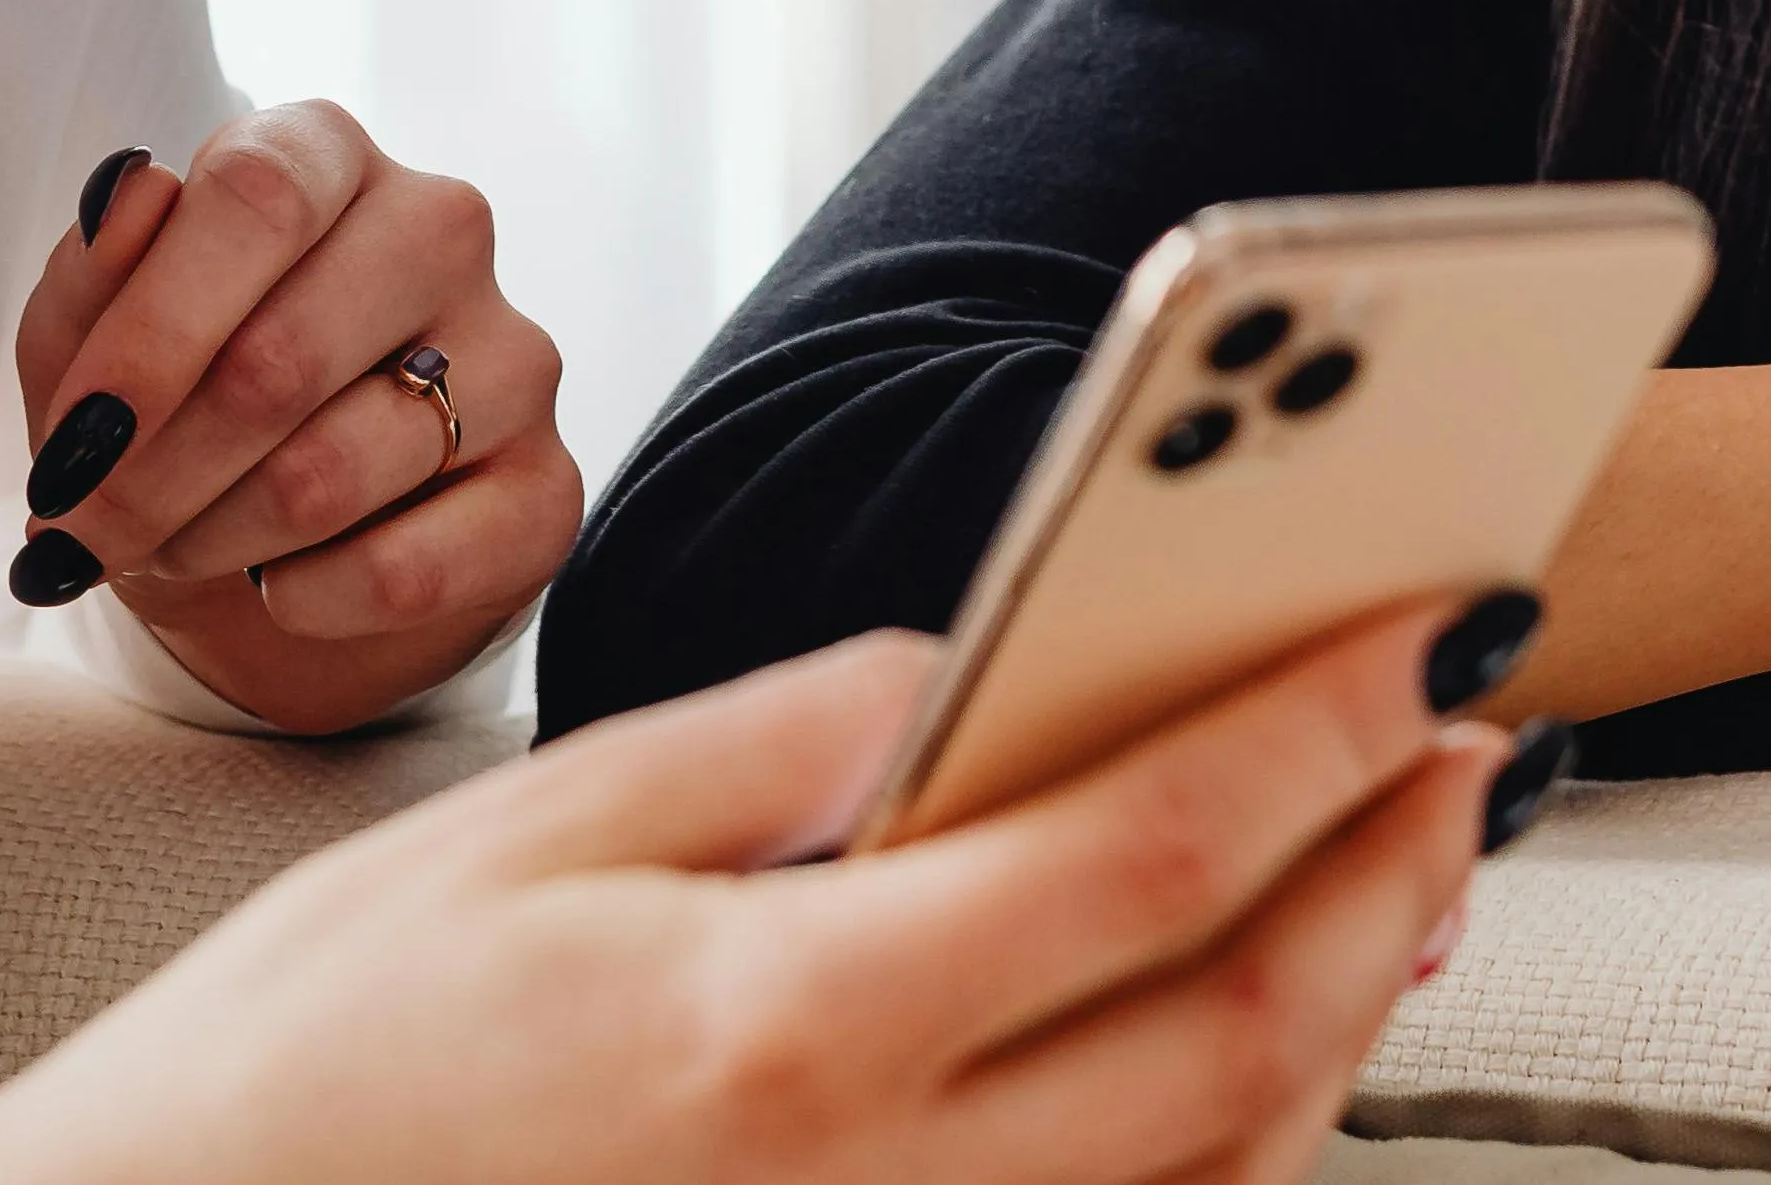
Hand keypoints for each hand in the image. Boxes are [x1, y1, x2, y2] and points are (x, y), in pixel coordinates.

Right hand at [0, 605, 1525, 1184]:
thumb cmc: (301, 1068)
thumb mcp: (513, 837)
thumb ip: (768, 745)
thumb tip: (961, 671)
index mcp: (776, 1031)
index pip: (1137, 859)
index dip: (1318, 737)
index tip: (1437, 638)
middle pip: (1238, 1046)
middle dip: (1388, 878)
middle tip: (1469, 745)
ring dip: (1337, 1028)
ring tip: (1386, 876)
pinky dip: (1219, 1162)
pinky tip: (1237, 1056)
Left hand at [11, 104, 577, 733]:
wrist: (277, 545)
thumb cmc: (179, 406)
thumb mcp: (91, 341)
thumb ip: (93, 269)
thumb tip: (129, 193)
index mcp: (327, 154)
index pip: (257, 197)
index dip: (150, 334)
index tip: (72, 445)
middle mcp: (439, 228)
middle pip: (280, 359)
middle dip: (148, 476)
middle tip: (85, 532)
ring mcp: (513, 356)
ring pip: (327, 475)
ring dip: (211, 539)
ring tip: (174, 546)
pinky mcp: (546, 488)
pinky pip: (407, 572)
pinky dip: (303, 601)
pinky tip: (274, 587)